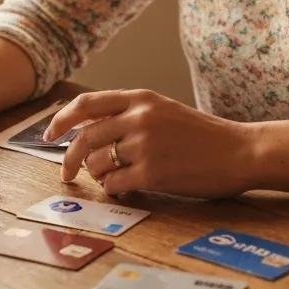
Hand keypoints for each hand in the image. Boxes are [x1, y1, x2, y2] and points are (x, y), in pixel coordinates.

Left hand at [44, 89, 255, 197]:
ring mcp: (145, 145)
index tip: (48, 135)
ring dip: (97, 175)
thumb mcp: (164, 111)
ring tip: (112, 178)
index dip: (60, 120)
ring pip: (97, 163)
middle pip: (84, 138)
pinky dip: (114, 190)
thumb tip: (88, 132)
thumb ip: (129, 116)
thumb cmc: (203, 134)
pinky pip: (115, 184)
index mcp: (141, 98)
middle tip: (66, 172)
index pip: (86, 104)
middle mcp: (139, 117)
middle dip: (69, 158)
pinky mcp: (153, 174)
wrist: (240, 151)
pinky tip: (127, 189)